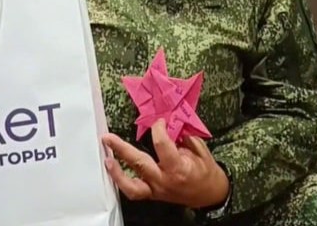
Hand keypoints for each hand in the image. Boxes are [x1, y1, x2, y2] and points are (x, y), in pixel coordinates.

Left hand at [101, 119, 229, 208]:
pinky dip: (121, 181)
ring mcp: (156, 190)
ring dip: (116, 172)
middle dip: (122, 149)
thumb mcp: (200, 149)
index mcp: (178, 167)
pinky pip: (133, 191)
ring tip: (106, 158)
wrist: (210, 194)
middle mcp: (164, 180)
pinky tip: (113, 169)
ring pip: (131, 185)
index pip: (162, 144)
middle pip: (139, 164)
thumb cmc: (206, 170)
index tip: (160, 120)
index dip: (158, 128)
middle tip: (108, 137)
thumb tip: (167, 122)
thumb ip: (182, 135)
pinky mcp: (152, 195)